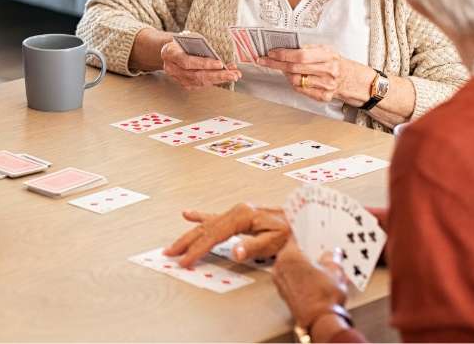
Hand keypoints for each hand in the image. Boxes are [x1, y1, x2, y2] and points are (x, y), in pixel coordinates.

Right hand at [160, 39, 241, 87]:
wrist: (170, 50)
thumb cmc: (181, 42)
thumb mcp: (187, 37)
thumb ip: (197, 44)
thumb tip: (213, 53)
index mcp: (169, 53)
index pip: (187, 62)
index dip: (203, 64)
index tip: (219, 63)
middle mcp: (171, 68)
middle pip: (195, 75)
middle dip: (216, 75)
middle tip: (232, 74)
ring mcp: (177, 78)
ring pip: (200, 82)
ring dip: (219, 79)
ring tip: (233, 75)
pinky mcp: (184, 84)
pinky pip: (201, 85)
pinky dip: (215, 81)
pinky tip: (225, 76)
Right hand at [163, 203, 289, 267]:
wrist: (303, 220)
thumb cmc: (291, 232)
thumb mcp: (275, 241)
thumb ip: (254, 246)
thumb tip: (234, 252)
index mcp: (242, 216)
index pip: (213, 235)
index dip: (198, 249)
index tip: (186, 260)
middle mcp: (236, 212)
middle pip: (205, 228)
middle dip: (186, 242)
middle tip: (170, 254)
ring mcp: (236, 212)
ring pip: (206, 224)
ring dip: (189, 234)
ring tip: (174, 244)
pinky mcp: (238, 216)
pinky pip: (215, 217)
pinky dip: (200, 216)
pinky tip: (189, 214)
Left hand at [257, 45, 370, 103]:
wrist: (353, 80)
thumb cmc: (336, 62)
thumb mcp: (326, 50)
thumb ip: (309, 48)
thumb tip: (286, 47)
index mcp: (328, 56)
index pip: (301, 55)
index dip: (283, 54)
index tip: (270, 53)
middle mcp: (329, 71)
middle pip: (295, 68)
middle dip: (275, 64)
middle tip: (263, 60)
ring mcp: (326, 85)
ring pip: (295, 80)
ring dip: (285, 74)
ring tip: (283, 68)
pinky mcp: (324, 96)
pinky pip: (300, 90)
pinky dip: (293, 83)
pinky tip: (294, 77)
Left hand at [272, 239, 349, 330]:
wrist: (321, 321)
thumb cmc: (324, 297)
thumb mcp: (335, 270)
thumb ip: (332, 257)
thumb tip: (333, 253)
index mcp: (288, 256)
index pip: (294, 237)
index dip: (305, 234)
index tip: (310, 231)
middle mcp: (279, 267)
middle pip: (293, 252)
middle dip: (306, 252)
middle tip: (319, 250)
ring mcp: (280, 282)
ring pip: (292, 267)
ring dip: (304, 265)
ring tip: (320, 266)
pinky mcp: (284, 294)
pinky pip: (292, 279)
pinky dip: (302, 277)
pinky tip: (315, 280)